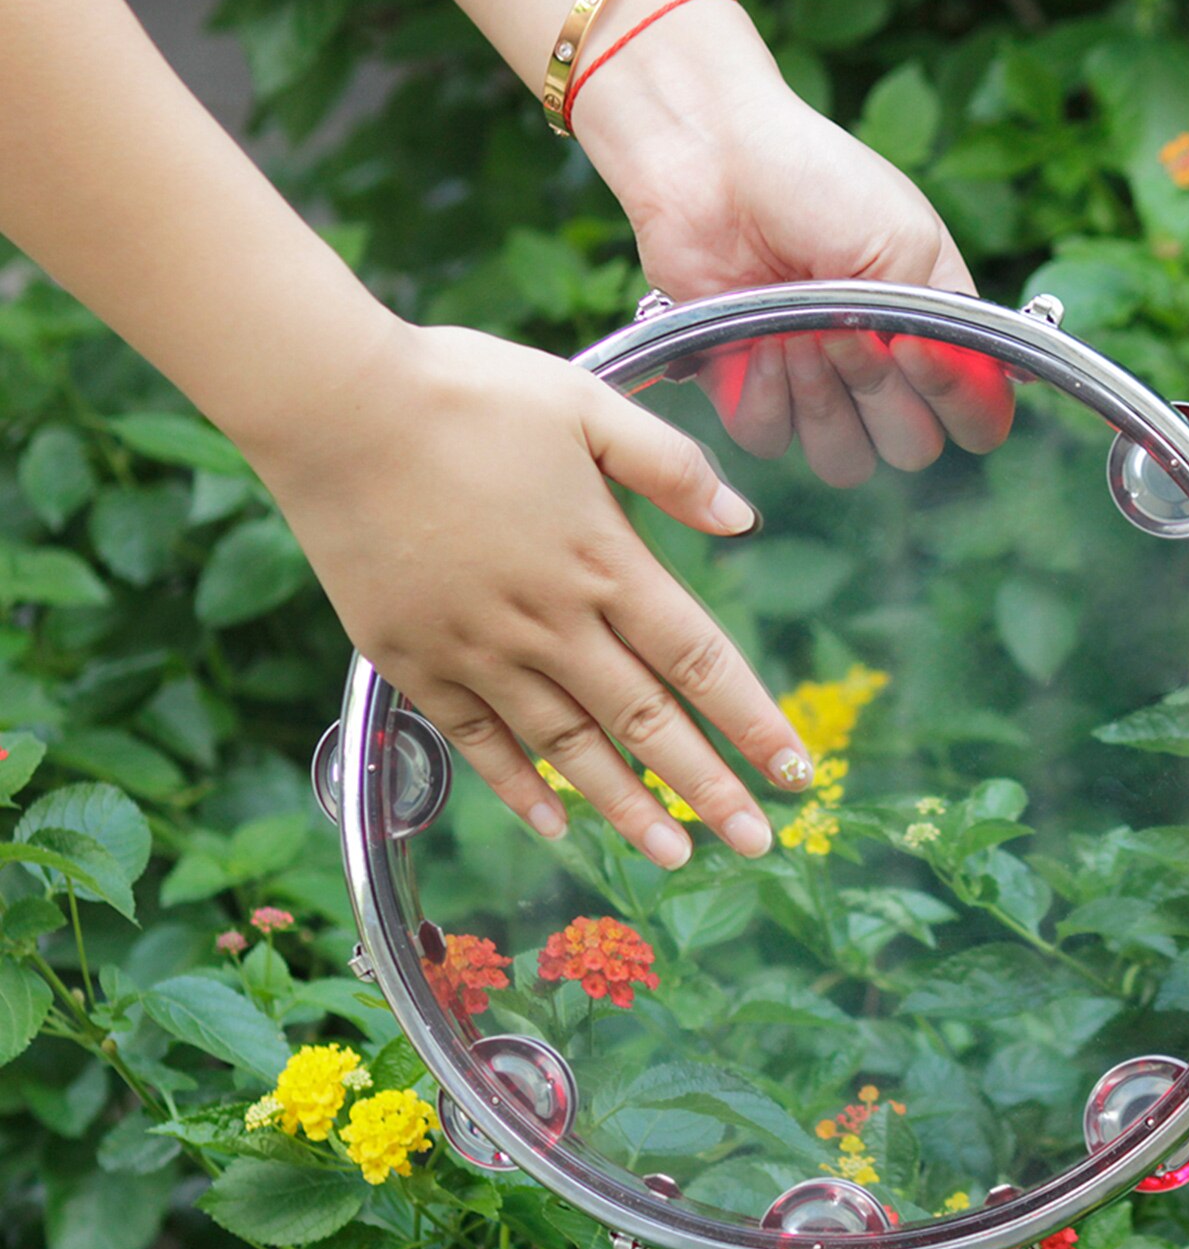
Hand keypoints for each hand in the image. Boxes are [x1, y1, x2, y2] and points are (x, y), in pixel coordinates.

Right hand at [245, 321, 814, 866]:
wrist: (332, 405)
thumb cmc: (465, 393)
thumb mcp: (585, 402)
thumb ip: (668, 464)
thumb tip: (742, 519)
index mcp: (603, 561)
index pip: (699, 659)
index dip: (753, 720)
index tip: (795, 771)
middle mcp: (552, 622)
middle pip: (647, 722)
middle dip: (708, 789)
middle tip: (756, 843)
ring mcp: (481, 652)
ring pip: (569, 749)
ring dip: (627, 807)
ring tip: (673, 855)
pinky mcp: (417, 663)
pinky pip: (478, 743)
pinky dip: (518, 789)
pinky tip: (553, 827)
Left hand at [575, 2, 1013, 484]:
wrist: (715, 162)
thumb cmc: (816, 183)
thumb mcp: (905, 242)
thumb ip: (948, 322)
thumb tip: (983, 382)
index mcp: (936, 334)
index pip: (977, 420)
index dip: (959, 403)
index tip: (916, 348)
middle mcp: (883, 374)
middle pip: (910, 450)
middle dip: (876, 391)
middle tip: (841, 327)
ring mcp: (817, 390)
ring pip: (842, 460)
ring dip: (822, 398)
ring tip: (795, 330)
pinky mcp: (751, 394)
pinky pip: (772, 442)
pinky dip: (767, 395)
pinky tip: (758, 337)